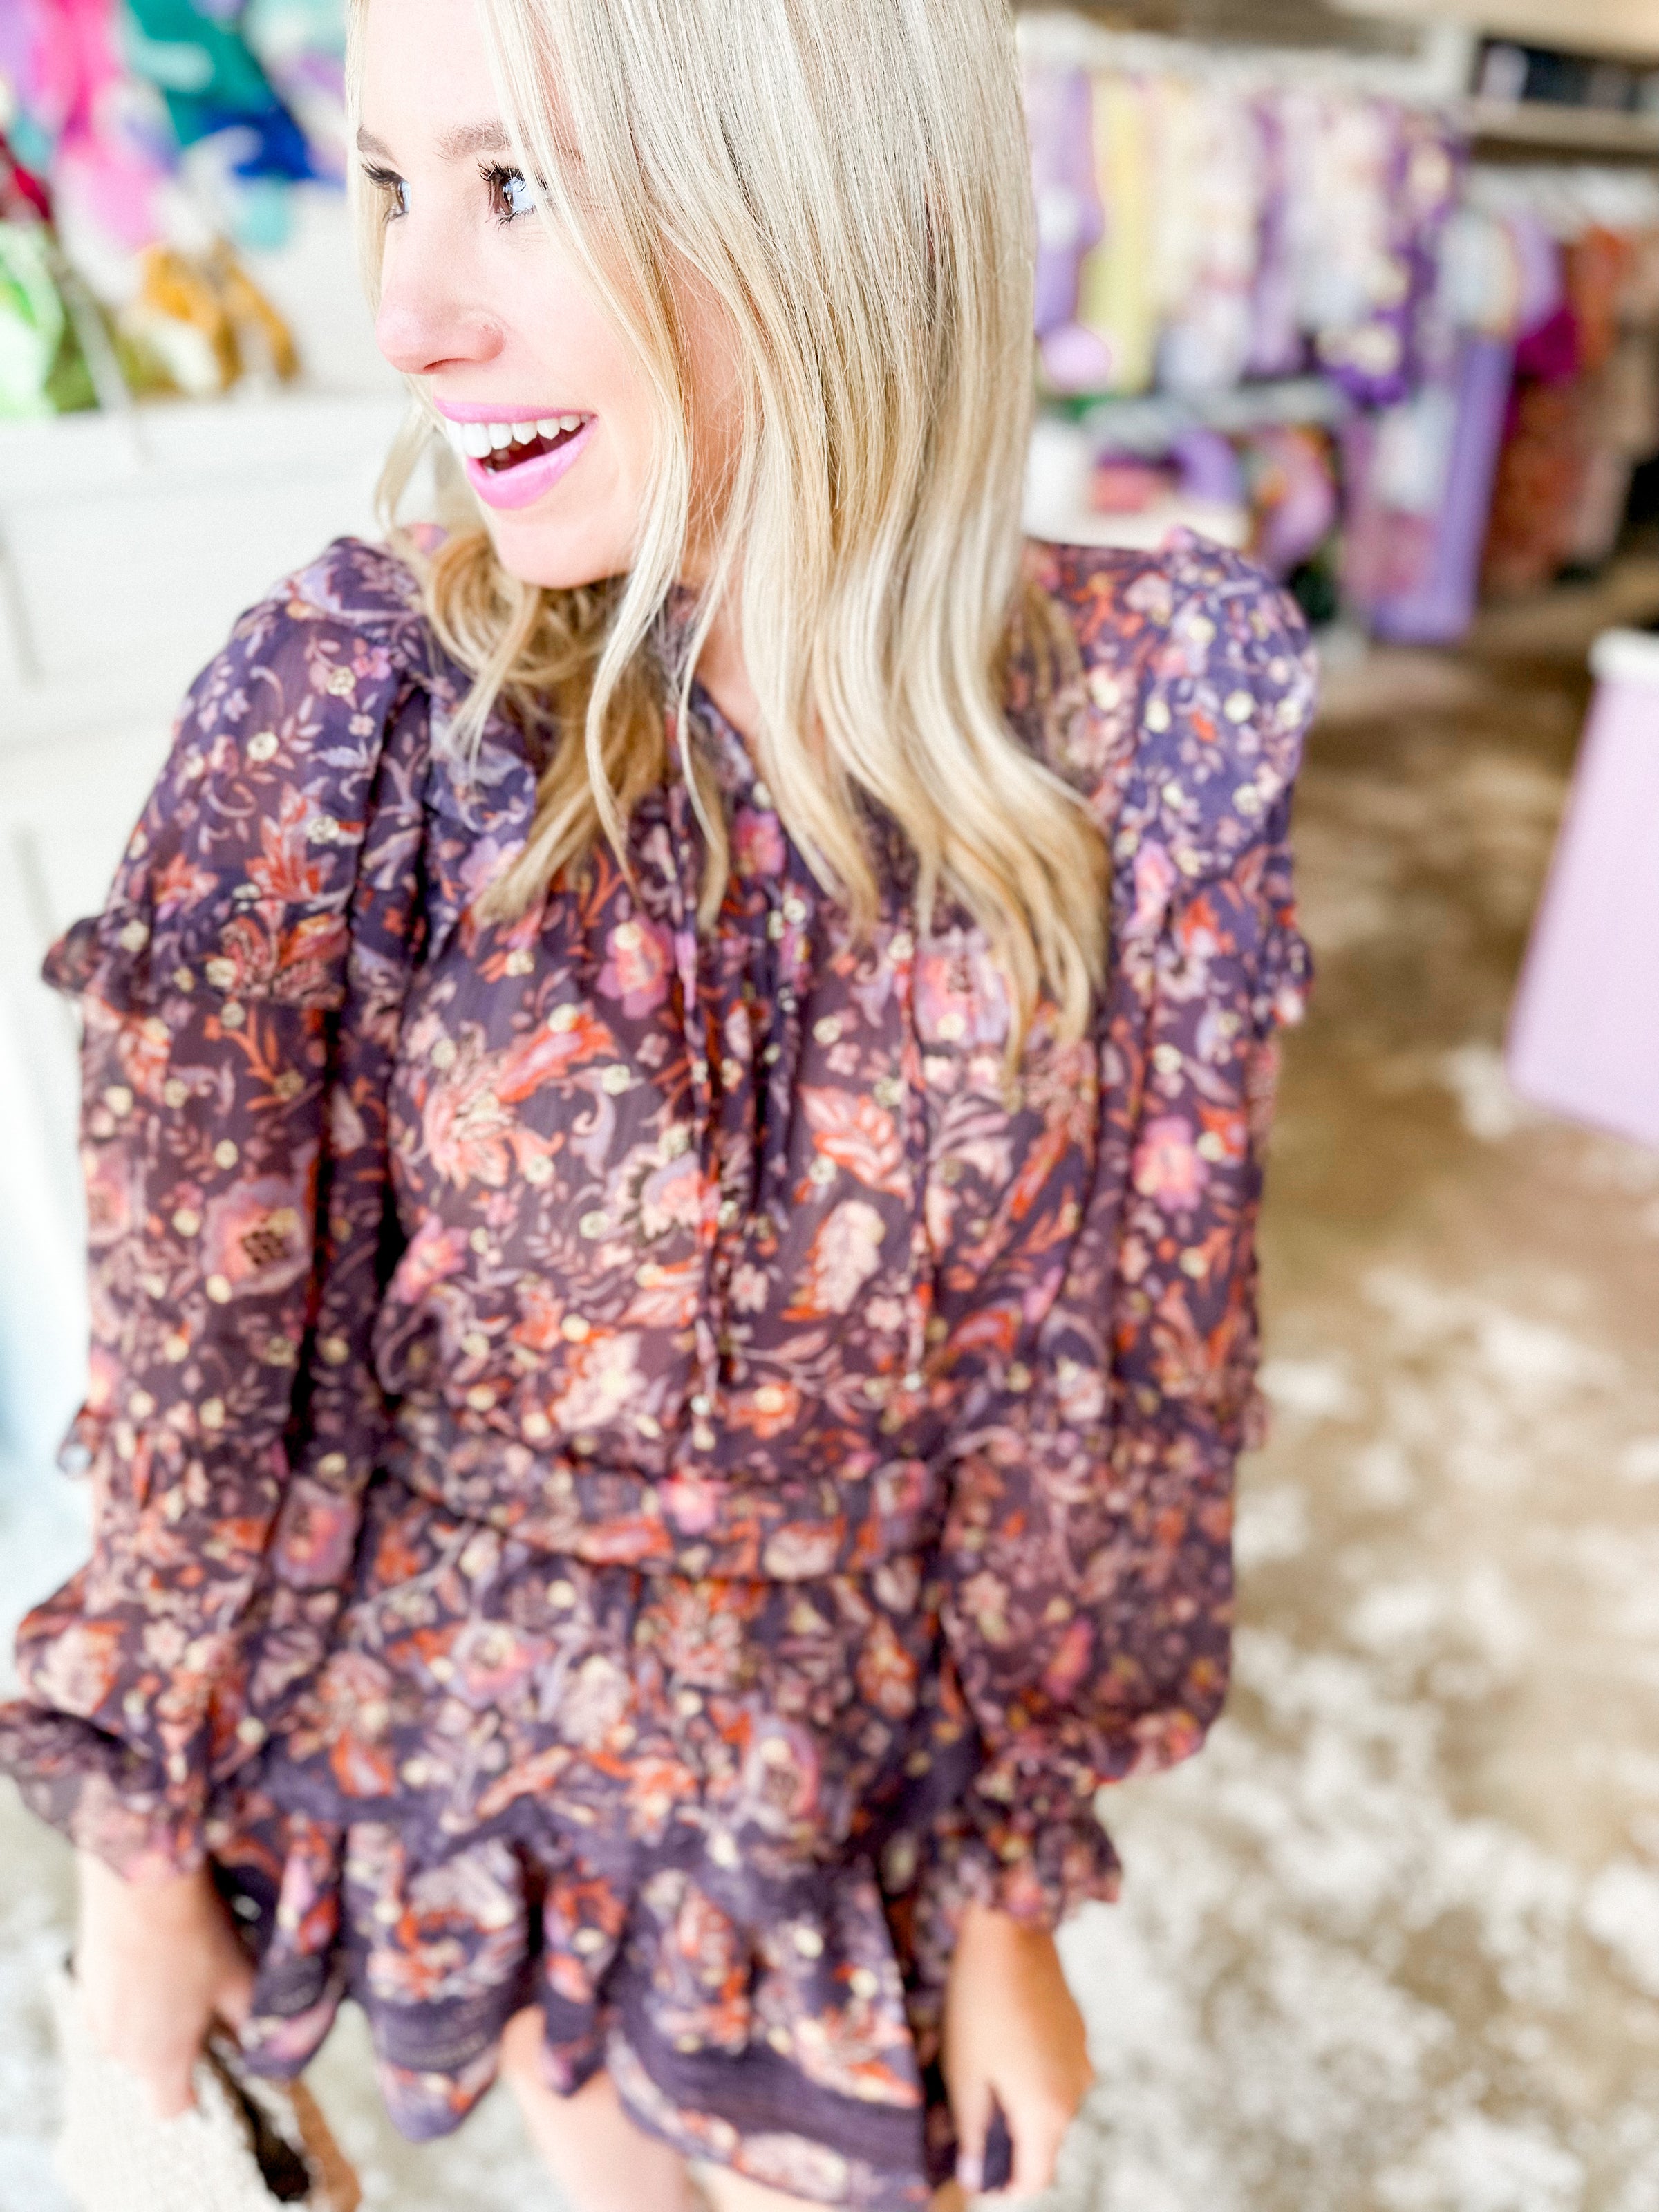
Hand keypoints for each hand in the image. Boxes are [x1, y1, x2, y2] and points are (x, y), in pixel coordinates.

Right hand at [75, 1851, 254, 2118]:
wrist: (140, 1885)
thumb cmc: (194, 1938)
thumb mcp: (238, 1980)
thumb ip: (251, 2020)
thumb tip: (262, 2041)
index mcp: (161, 2059)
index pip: (169, 2107)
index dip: (191, 2093)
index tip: (211, 2063)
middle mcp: (121, 2049)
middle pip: (150, 2067)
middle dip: (176, 2044)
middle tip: (205, 2001)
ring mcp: (96, 2016)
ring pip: (129, 2034)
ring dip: (151, 2016)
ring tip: (179, 1971)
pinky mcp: (85, 1981)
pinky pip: (110, 2003)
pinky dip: (130, 1991)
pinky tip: (152, 1953)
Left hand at [942, 1899, 1092, 2200]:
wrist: (1010, 1932)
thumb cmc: (979, 2005)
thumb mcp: (964, 2074)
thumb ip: (973, 2132)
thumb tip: (974, 2175)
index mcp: (1047, 2111)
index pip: (1035, 2179)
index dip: (1004, 2186)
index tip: (975, 2173)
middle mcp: (1075, 2092)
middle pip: (1045, 2144)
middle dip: (1009, 2143)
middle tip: (969, 2122)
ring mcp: (1081, 2060)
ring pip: (1050, 2107)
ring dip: (1020, 2106)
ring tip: (981, 2074)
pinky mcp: (1077, 2033)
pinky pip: (1056, 2073)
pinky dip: (1032, 2076)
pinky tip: (1001, 2045)